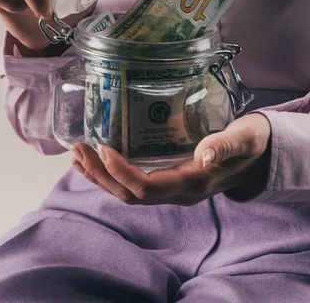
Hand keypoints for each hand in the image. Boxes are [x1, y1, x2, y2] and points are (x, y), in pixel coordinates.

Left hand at [71, 113, 270, 204]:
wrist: (258, 153)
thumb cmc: (251, 142)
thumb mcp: (244, 139)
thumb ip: (225, 145)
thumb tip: (203, 156)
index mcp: (194, 182)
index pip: (149, 188)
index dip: (122, 173)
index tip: (103, 149)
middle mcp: (179, 191)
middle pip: (131, 194)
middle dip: (101, 175)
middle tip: (78, 150)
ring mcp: (172, 188)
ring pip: (128, 192)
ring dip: (100, 175)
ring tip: (75, 155)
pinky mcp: (168, 178)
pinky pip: (134, 184)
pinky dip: (110, 173)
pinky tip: (93, 160)